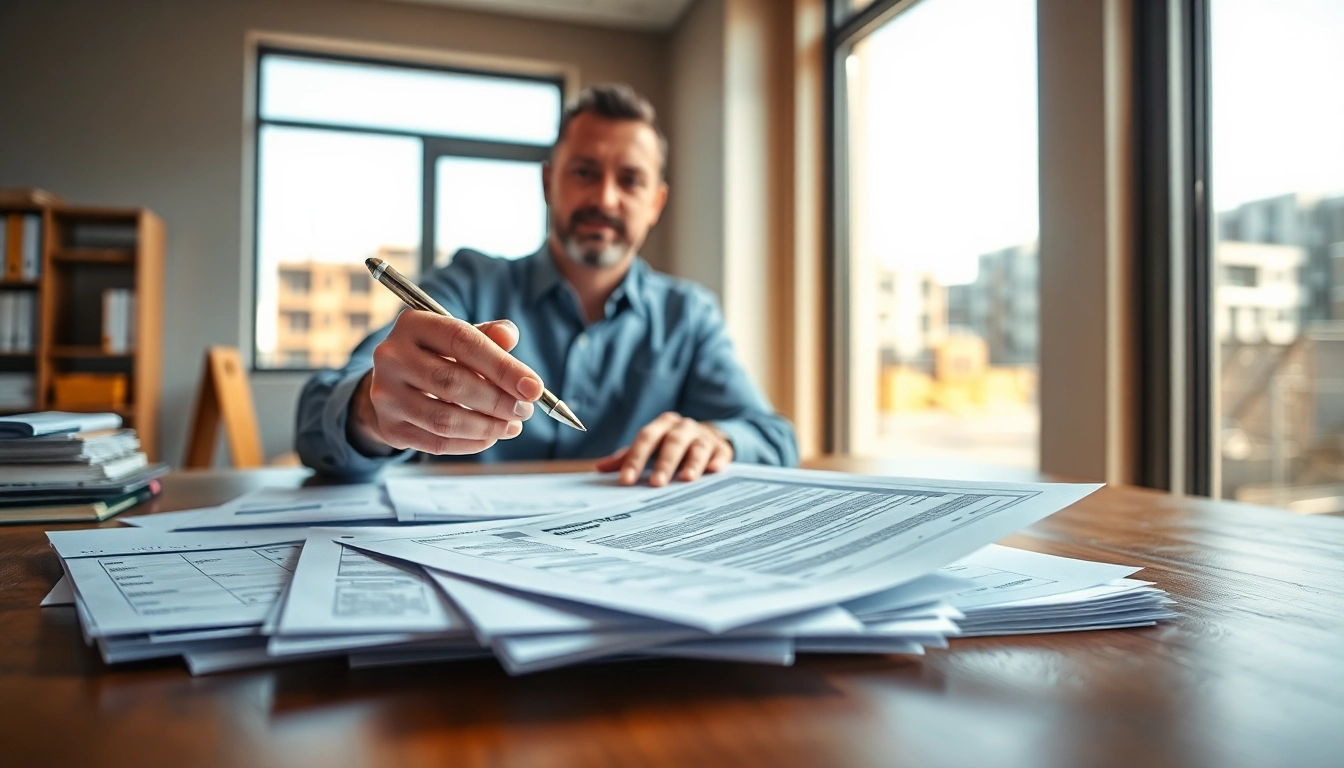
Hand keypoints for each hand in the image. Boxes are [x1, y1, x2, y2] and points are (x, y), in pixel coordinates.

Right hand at [347, 312, 543, 455]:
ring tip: (512, 426)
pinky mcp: (388, 426)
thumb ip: (488, 336)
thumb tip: (510, 336)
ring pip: (445, 418)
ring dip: (487, 427)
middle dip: (498, 401)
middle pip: (453, 382)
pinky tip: (490, 437)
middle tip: (525, 410)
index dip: (502, 367)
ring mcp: (385, 394)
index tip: (534, 388)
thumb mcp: (461, 337)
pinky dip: (470, 443)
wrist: (396, 384)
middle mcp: (391, 356)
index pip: (463, 342)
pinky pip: (436, 442)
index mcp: (414, 324)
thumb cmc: (439, 356)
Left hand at [595, 412, 733, 486]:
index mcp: (661, 425)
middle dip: (664, 463)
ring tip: (686, 479)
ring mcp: (704, 437)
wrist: (707, 437)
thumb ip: (627, 457)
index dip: (635, 459)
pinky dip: (717, 461)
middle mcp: (683, 428)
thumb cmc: (670, 445)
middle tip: (656, 483)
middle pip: (672, 442)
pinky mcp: (721, 449)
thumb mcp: (650, 448)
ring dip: (692, 463)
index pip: (645, 439)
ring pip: (697, 447)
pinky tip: (714, 470)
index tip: (626, 481)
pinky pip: (721, 454)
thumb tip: (599, 468)